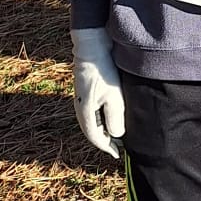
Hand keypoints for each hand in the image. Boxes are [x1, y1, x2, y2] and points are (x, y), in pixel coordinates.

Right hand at [71, 28, 124, 158]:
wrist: (92, 46)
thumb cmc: (103, 71)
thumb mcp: (113, 96)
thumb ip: (114, 118)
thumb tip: (116, 135)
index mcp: (85, 113)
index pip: (95, 137)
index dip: (108, 147)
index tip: (118, 154)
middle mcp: (80, 107)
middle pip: (92, 130)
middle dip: (106, 140)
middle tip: (120, 147)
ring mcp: (82, 98)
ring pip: (93, 120)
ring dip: (104, 129)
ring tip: (118, 133)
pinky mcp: (87, 90)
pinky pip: (94, 110)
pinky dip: (103, 117)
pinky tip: (112, 114)